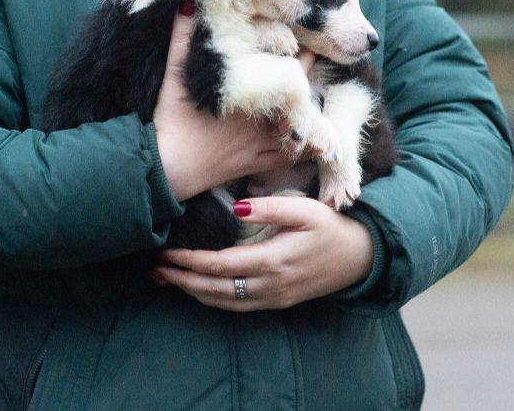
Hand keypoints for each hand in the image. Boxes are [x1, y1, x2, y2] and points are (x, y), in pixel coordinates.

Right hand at [154, 0, 314, 200]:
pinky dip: (304, 149)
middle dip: (309, 79)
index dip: (300, 53)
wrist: (165, 168)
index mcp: (248, 95)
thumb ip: (182, 38)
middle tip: (322, 62)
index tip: (309, 39)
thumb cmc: (170, 121)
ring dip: (312, 114)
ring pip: (299, 127)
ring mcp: (260, 143)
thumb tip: (187, 1)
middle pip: (298, 96)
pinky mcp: (256, 163)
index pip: (285, 69)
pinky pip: (288, 157)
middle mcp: (260, 119)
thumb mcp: (174, 75)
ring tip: (322, 100)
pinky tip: (317, 143)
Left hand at [155, 196, 373, 310]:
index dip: (190, 261)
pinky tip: (197, 289)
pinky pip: (237, 306)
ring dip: (192, 292)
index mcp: (273, 260)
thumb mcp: (304, 209)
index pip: (220, 265)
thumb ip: (270, 208)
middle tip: (154, 270)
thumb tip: (238, 207)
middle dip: (181, 280)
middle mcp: (269, 285)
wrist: (359, 257)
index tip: (166, 253)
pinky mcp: (277, 302)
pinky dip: (212, 299)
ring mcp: (273, 297)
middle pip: (214, 289)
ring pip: (223, 302)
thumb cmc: (330, 227)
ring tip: (166, 280)